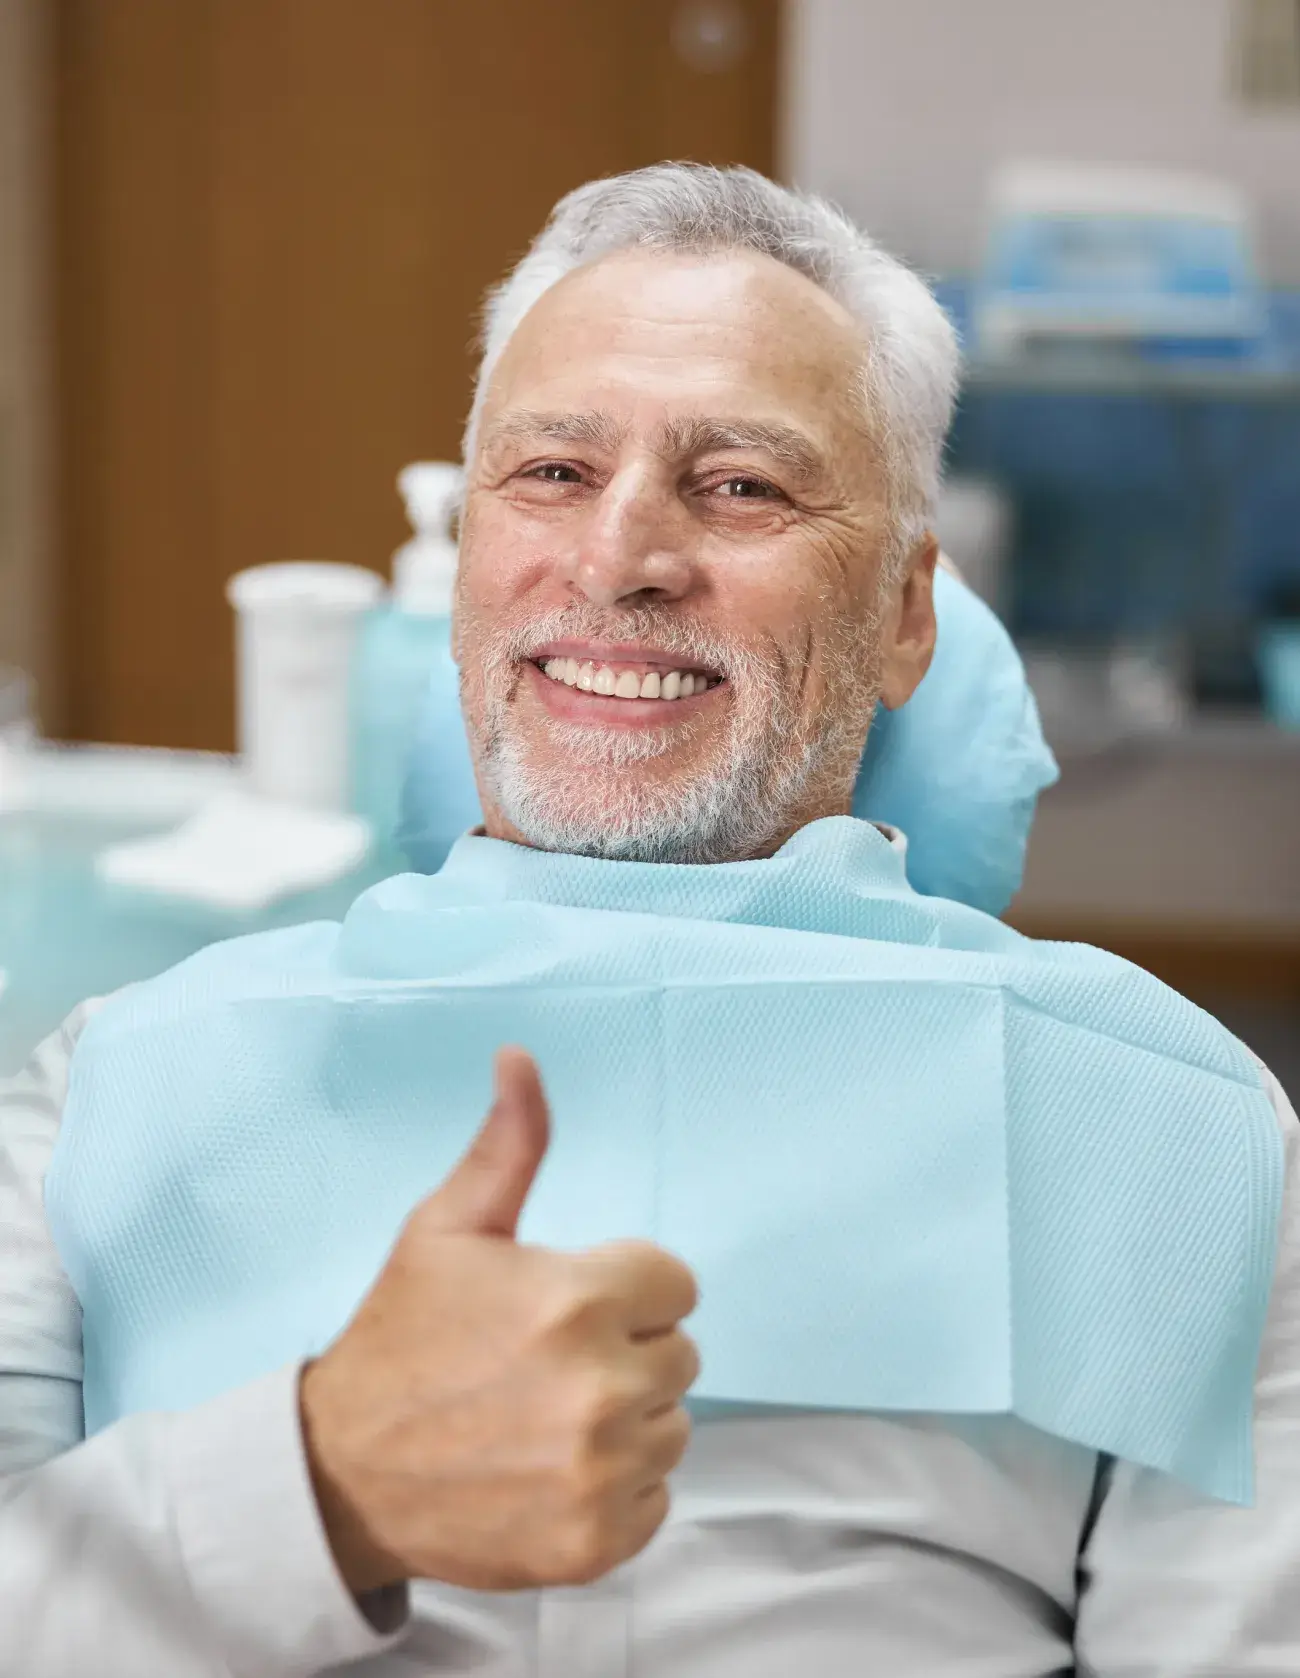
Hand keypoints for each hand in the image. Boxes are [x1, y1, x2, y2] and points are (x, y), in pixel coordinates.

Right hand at [298, 1047, 699, 1593]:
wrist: (344, 1472)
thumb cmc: (402, 1338)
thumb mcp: (446, 1228)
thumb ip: (509, 1144)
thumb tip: (521, 1057)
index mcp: (577, 1299)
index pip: (676, 1283)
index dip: (623, 1290)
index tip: (566, 1308)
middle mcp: (601, 1387)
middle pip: (680, 1353)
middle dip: (626, 1350)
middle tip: (546, 1365)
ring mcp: (601, 1471)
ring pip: (672, 1426)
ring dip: (625, 1421)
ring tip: (545, 1417)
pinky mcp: (597, 1542)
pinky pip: (657, 1496)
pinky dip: (617, 1489)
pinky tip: (551, 1471)